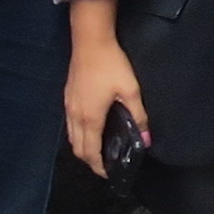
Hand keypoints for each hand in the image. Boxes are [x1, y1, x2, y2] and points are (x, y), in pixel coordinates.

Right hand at [63, 33, 146, 174]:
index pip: (90, 152)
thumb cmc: (111, 64)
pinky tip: (90, 129)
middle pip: (77, 148)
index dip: (98, 166)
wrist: (90, 40)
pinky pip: (70, 125)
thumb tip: (146, 139)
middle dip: (89, 161)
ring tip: (98, 150)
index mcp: (90, 118)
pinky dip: (78, 134)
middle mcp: (75, 116)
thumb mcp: (130, 90)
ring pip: (71, 137)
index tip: (108, 173)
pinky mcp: (67, 97)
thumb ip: (138, 116)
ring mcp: (68, 106)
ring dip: (83, 148)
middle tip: (105, 164)